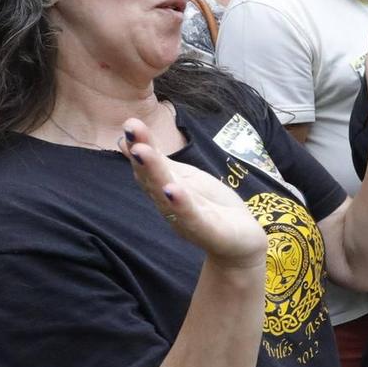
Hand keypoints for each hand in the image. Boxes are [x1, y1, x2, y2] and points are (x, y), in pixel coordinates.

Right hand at [121, 121, 267, 266]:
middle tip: (130, 131)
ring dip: (155, 173)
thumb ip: (159, 160)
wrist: (241, 242)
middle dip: (141, 156)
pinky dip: (181, 204)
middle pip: (152, 179)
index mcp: (165, 189)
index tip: (129, 124)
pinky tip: (172, 189)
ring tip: (143, 152)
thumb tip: (126, 139)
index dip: (138, 145)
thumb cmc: (212, 206)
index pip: (147, 167)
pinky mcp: (206, 232)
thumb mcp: (185, 177)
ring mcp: (186, 219)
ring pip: (166, 195)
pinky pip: (191, 217)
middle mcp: (170, 205)